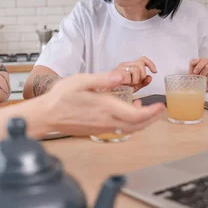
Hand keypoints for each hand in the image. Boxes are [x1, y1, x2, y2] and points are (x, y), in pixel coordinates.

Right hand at [39, 72, 164, 136]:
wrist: (47, 115)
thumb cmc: (61, 97)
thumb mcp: (81, 80)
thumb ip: (103, 79)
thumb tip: (121, 76)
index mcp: (105, 107)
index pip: (136, 115)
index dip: (151, 113)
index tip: (160, 106)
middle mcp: (106, 121)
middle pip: (137, 126)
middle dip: (152, 118)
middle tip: (160, 109)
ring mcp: (102, 128)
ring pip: (130, 129)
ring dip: (142, 122)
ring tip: (148, 110)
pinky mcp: (98, 130)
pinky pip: (120, 130)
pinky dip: (130, 123)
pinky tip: (129, 113)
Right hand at [112, 56, 156, 91]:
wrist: (107, 94)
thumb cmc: (118, 90)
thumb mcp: (134, 87)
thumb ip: (142, 82)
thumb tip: (150, 77)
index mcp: (129, 66)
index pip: (142, 59)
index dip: (150, 64)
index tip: (154, 71)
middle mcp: (124, 65)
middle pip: (141, 64)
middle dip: (142, 75)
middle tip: (136, 82)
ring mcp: (120, 68)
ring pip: (136, 69)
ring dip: (135, 80)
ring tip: (129, 84)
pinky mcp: (116, 72)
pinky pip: (129, 75)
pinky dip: (129, 82)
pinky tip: (124, 84)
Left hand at [189, 58, 207, 91]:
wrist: (206, 88)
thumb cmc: (199, 79)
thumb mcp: (193, 73)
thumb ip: (192, 66)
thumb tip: (192, 63)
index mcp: (205, 62)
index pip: (204, 60)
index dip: (199, 66)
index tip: (195, 72)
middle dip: (203, 74)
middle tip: (202, 78)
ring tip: (206, 81)